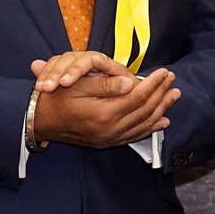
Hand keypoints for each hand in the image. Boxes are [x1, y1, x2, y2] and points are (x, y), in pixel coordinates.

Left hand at [29, 51, 131, 91]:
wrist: (126, 100)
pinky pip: (100, 60)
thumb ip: (54, 78)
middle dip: (55, 72)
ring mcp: (98, 61)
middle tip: (46, 87)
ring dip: (72, 70)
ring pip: (81, 59)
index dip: (46, 72)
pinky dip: (92, 68)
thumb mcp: (73, 92)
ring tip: (64, 83)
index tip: (39, 87)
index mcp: (72, 65)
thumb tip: (33, 64)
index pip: (56, 62)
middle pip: (66, 58)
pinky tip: (86, 79)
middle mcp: (84, 60)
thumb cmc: (98, 97)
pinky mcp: (113, 65)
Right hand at [31, 66, 178, 149]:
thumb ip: (106, 85)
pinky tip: (162, 121)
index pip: (138, 97)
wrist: (40, 121)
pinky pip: (135, 135)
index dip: (153, 83)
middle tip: (174, 80)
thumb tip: (133, 82)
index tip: (164, 71)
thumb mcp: (78, 85)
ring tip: (174, 96)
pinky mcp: (108, 142)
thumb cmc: (56, 98)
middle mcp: (110, 130)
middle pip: (145, 111)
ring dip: (161, 109)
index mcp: (104, 114)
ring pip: (144, 124)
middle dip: (161, 94)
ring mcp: (110, 139)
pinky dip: (151, 127)